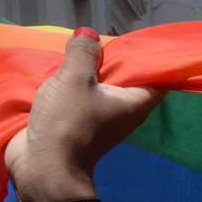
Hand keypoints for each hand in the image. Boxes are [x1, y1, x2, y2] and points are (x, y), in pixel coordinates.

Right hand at [4, 30, 161, 201]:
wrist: (43, 167)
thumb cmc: (67, 123)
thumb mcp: (75, 79)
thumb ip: (83, 54)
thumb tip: (90, 34)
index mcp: (135, 102)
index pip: (157, 77)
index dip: (152, 58)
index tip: (140, 40)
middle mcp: (124, 112)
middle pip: (127, 80)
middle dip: (116, 59)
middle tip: (102, 38)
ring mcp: (103, 120)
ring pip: (102, 89)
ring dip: (92, 72)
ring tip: (80, 48)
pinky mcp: (81, 125)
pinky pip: (83, 98)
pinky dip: (76, 85)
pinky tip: (63, 70)